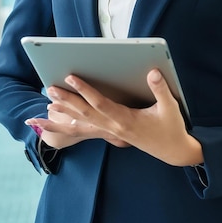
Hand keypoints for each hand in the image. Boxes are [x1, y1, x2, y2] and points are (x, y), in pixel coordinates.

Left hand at [43, 69, 202, 166]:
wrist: (173, 150)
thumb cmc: (171, 127)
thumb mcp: (170, 108)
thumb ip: (160, 89)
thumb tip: (152, 72)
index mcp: (126, 120)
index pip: (100, 104)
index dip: (85, 90)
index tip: (71, 78)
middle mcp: (114, 127)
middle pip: (85, 113)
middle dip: (67, 100)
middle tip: (50, 88)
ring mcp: (112, 132)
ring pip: (83, 123)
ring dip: (65, 113)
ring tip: (48, 104)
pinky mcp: (112, 132)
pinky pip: (88, 129)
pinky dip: (73, 124)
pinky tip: (61, 121)